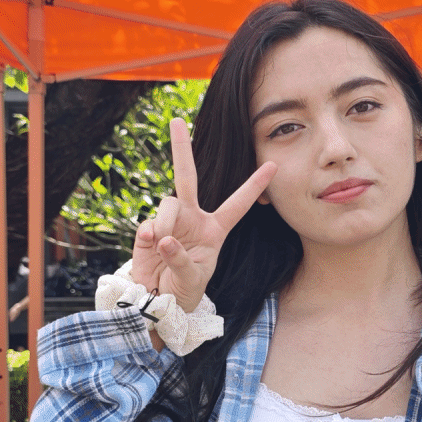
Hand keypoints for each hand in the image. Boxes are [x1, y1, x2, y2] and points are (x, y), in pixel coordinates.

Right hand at [129, 118, 276, 313]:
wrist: (158, 300)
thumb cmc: (184, 288)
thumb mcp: (193, 279)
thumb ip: (181, 259)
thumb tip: (163, 237)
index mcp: (215, 228)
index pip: (238, 204)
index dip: (254, 186)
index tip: (273, 165)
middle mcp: (192, 218)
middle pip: (187, 177)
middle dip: (181, 149)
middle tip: (175, 120)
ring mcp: (169, 222)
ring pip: (168, 204)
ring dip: (169, 225)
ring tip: (167, 250)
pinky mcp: (148, 231)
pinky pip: (150, 225)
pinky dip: (152, 237)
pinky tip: (153, 248)